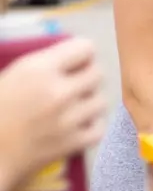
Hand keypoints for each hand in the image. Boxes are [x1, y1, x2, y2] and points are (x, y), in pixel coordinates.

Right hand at [0, 37, 105, 190]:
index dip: (81, 55)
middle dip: (86, 78)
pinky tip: (75, 125)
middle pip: (98, 74)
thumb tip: (74, 56)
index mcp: (38, 69)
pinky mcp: (72, 143)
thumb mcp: (13, 76)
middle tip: (73, 86)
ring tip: (71, 108)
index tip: (75, 63)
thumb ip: (44, 64)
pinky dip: (90, 127)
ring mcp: (67, 119)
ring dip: (89, 103)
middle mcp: (57, 92)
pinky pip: (99, 127)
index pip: (85, 48)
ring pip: (101, 100)